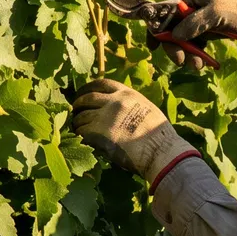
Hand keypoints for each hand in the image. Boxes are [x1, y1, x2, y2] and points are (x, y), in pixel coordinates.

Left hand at [70, 80, 196, 180]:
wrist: (161, 152)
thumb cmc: (160, 136)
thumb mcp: (147, 110)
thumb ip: (132, 105)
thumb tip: (122, 110)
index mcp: (127, 94)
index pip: (102, 83)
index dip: (89, 88)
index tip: (83, 93)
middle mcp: (114, 101)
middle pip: (87, 98)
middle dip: (78, 104)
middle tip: (75, 112)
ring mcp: (105, 116)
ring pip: (81, 116)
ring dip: (77, 123)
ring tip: (78, 129)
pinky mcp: (98, 132)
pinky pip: (81, 132)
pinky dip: (79, 136)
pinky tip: (82, 140)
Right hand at [159, 0, 236, 66]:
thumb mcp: (215, 13)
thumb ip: (194, 23)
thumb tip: (175, 36)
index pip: (162, 11)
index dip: (155, 28)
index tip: (154, 46)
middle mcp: (189, 7)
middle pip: (170, 29)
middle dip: (174, 47)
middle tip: (181, 62)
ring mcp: (197, 19)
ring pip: (182, 40)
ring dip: (187, 54)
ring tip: (197, 66)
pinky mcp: (206, 30)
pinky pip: (194, 44)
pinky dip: (196, 54)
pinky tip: (203, 62)